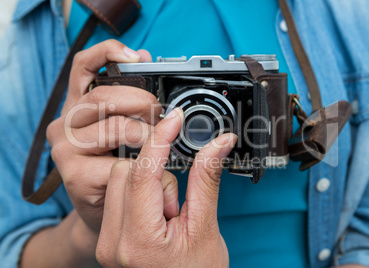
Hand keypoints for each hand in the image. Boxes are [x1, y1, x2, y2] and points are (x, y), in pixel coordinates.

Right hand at [46, 40, 175, 232]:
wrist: (104, 211)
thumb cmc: (114, 165)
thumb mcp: (123, 128)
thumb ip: (131, 95)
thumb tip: (143, 57)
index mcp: (78, 105)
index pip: (84, 65)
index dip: (108, 52)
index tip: (136, 56)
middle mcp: (65, 123)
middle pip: (105, 96)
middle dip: (143, 102)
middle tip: (163, 115)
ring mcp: (65, 149)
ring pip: (116, 128)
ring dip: (148, 136)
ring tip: (160, 145)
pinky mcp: (74, 175)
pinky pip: (120, 163)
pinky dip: (143, 166)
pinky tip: (149, 172)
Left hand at [96, 107, 236, 266]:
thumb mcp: (206, 227)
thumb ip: (206, 180)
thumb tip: (218, 143)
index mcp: (139, 242)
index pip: (143, 173)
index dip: (160, 140)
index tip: (174, 120)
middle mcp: (113, 243)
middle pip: (125, 172)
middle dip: (156, 174)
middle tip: (177, 204)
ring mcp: (107, 242)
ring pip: (119, 179)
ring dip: (147, 183)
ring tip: (168, 214)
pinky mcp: (107, 238)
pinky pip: (117, 194)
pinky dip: (138, 192)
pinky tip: (156, 214)